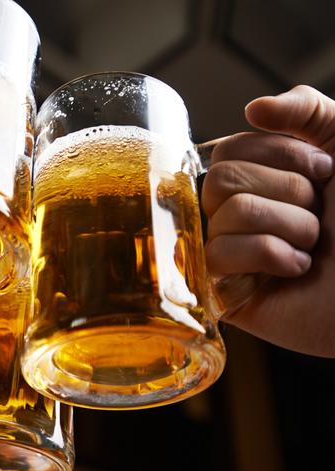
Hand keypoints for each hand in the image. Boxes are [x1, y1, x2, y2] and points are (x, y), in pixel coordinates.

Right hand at [202, 85, 334, 357]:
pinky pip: (218, 255)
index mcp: (262, 180)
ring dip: (288, 225)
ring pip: (225, 215)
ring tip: (314, 246)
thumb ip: (306, 109)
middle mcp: (240, 214)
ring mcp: (231, 253)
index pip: (228, 150)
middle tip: (319, 212)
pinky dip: (269, 255)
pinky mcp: (225, 290)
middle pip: (220, 179)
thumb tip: (253, 108)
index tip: (325, 171)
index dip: (278, 154)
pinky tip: (296, 269)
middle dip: (286, 191)